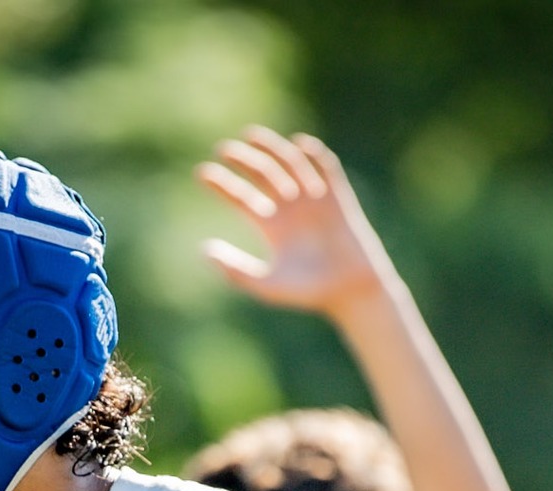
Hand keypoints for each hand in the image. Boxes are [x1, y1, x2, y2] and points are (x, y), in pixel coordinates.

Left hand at [197, 127, 393, 322]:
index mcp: (272, 226)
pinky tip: (301, 145)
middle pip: (263, 174)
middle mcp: (290, 208)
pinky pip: (327, 169)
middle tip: (223, 149)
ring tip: (250, 136)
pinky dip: (315, 156)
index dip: (222, 184)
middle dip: (244, 159)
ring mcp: (315, 200)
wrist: (351, 291)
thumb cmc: (308, 292)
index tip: (201, 173)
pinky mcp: (338, 197)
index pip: (242, 197)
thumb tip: (205, 249)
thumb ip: (236, 271)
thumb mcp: (267, 286)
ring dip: (272, 148)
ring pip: (290, 164)